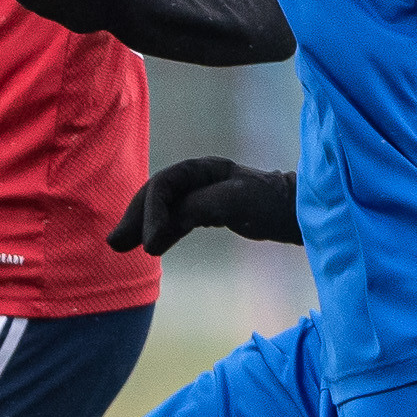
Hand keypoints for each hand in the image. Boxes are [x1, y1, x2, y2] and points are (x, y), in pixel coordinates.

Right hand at [105, 157, 299, 255]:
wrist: (301, 211)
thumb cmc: (272, 204)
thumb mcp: (233, 202)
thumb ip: (195, 210)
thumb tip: (157, 235)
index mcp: (204, 169)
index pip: (164, 185)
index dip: (150, 213)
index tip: (148, 247)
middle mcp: (200, 177)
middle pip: (156, 193)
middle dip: (134, 216)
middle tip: (115, 244)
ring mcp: (204, 194)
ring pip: (163, 207)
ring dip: (141, 225)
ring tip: (119, 247)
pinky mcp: (211, 211)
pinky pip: (176, 219)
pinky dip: (160, 231)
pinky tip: (150, 247)